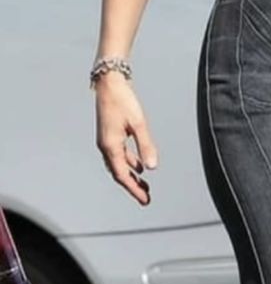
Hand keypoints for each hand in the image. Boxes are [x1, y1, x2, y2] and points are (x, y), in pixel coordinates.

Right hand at [95, 75, 157, 206]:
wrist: (109, 83)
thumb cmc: (122, 100)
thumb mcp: (138, 124)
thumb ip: (146, 146)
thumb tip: (152, 166)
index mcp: (111, 146)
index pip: (122, 175)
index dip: (134, 189)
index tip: (145, 200)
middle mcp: (106, 146)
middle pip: (119, 173)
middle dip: (132, 186)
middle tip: (145, 197)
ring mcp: (106, 141)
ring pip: (119, 165)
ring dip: (131, 176)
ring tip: (144, 185)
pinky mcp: (110, 135)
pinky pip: (119, 155)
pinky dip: (129, 163)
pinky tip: (139, 166)